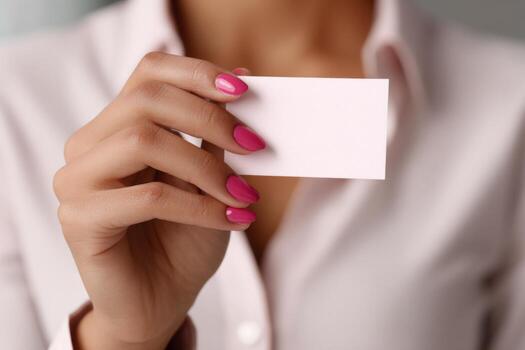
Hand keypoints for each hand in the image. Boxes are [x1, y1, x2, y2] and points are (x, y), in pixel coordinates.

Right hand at [53, 52, 263, 348]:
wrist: (161, 298)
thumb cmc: (184, 238)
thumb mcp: (208, 178)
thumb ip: (214, 135)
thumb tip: (243, 78)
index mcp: (118, 127)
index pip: (149, 73)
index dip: (196, 73)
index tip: (243, 89)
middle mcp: (89, 146)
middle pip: (146, 100)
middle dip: (209, 118)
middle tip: (254, 144)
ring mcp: (77, 181)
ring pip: (143, 141)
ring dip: (206, 167)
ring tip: (244, 195)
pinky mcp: (79, 219)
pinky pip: (148, 197)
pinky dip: (200, 207)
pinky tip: (232, 220)